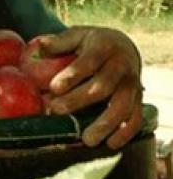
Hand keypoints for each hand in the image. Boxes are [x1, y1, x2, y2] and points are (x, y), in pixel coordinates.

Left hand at [40, 26, 142, 148]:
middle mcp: (121, 66)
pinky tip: (110, 143)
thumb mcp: (77, 35)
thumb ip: (60, 42)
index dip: (72, 76)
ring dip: (104, 124)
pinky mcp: (138, 99)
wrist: (124, 46)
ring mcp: (132, 84)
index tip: (53, 88)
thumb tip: (40, 45)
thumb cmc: (92, 43)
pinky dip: (125, 132)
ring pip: (122, 106)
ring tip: (87, 139)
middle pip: (102, 87)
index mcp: (103, 47)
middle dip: (79, 100)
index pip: (88, 62)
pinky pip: (136, 118)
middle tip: (56, 110)